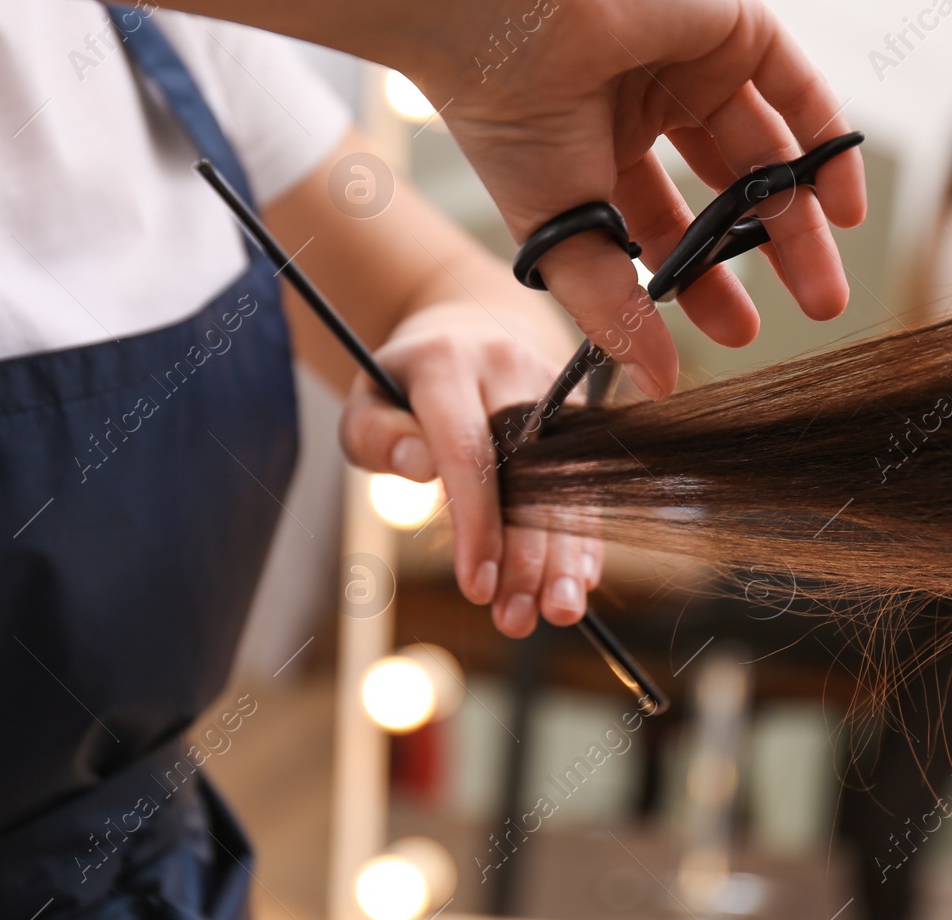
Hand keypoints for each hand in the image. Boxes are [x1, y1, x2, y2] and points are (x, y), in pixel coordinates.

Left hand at [337, 301, 598, 637]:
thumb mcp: (366, 404)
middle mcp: (509, 369)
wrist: (462, 331)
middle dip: (527, 555)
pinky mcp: (578, 411)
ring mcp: (552, 388)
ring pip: (567, 481)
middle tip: (514, 620)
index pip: (468, 450)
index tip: (475, 588)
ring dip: (565, 554)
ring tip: (558, 612)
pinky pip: (584, 481)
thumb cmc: (404, 388)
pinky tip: (580, 581)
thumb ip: (376, 436)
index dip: (477, 524)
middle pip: (529, 472)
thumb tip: (418, 467)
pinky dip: (584, 535)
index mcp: (447, 364)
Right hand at [416, 0, 866, 399]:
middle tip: (813, 311)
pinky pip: (797, 88)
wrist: (499, 18)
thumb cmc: (509, 121)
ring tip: (826, 286)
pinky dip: (825, 144)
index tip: (741, 333)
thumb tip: (659, 385)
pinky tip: (841, 206)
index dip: (706, 278)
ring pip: (770, 147)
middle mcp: (651, 98)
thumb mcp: (567, 234)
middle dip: (773, 254)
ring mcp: (694, 58)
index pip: (670, 222)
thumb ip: (616, 309)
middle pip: (732, 189)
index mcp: (603, 143)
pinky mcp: (732, 21)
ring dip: (805, 214)